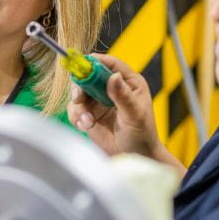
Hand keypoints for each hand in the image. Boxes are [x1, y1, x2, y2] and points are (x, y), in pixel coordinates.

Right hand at [67, 54, 179, 168]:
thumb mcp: (134, 115)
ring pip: (79, 94)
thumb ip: (123, 96)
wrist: (135, 157)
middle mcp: (113, 89)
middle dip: (80, 87)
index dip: (95, 62)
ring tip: (88, 122)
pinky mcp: (90, 115)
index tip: (82, 64)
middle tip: (79, 98)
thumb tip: (113, 77)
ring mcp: (99, 102)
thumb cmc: (142, 136)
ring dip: (79, 107)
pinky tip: (86, 127)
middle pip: (89, 76)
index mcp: (129, 82)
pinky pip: (75, 110)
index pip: (110, 64)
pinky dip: (77, 117)